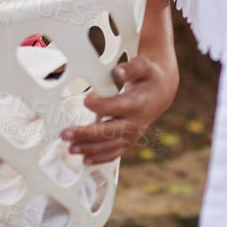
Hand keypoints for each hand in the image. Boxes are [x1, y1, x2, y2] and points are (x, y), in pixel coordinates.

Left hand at [62, 53, 179, 165]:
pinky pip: (114, 153)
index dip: (97, 105)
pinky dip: (100, 158)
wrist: (161, 92)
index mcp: (137, 104)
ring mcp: (132, 134)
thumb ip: (130, 69)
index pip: (113, 108)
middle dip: (86, 134)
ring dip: (89, 149)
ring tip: (71, 148)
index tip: (86, 100)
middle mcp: (135, 123)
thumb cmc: (148, 78)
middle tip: (66, 134)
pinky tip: (85, 160)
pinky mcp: (129, 141)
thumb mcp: (143, 67)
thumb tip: (117, 72)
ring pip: (109, 146)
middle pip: (108, 132)